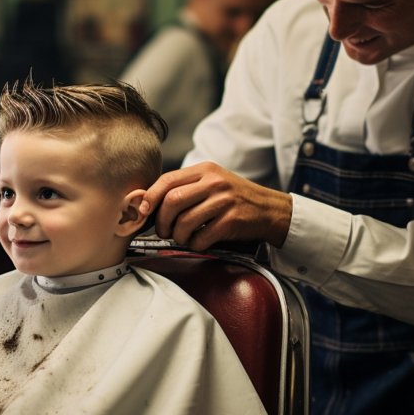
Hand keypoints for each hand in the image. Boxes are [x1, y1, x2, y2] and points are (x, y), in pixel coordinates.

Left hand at [139, 161, 292, 250]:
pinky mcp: (232, 220)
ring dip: (178, 236)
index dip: (150, 197)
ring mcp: (224, 201)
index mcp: (205, 170)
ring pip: (185, 221)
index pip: (167, 180)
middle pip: (172, 201)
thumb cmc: (235, 199)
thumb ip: (186, 188)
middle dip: (162, 221)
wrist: (270, 210)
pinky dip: (195, 244)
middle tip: (164, 232)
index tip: (143, 211)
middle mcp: (214, 182)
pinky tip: (200, 242)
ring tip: (183, 238)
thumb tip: (149, 203)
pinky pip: (202, 237)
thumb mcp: (212, 183)